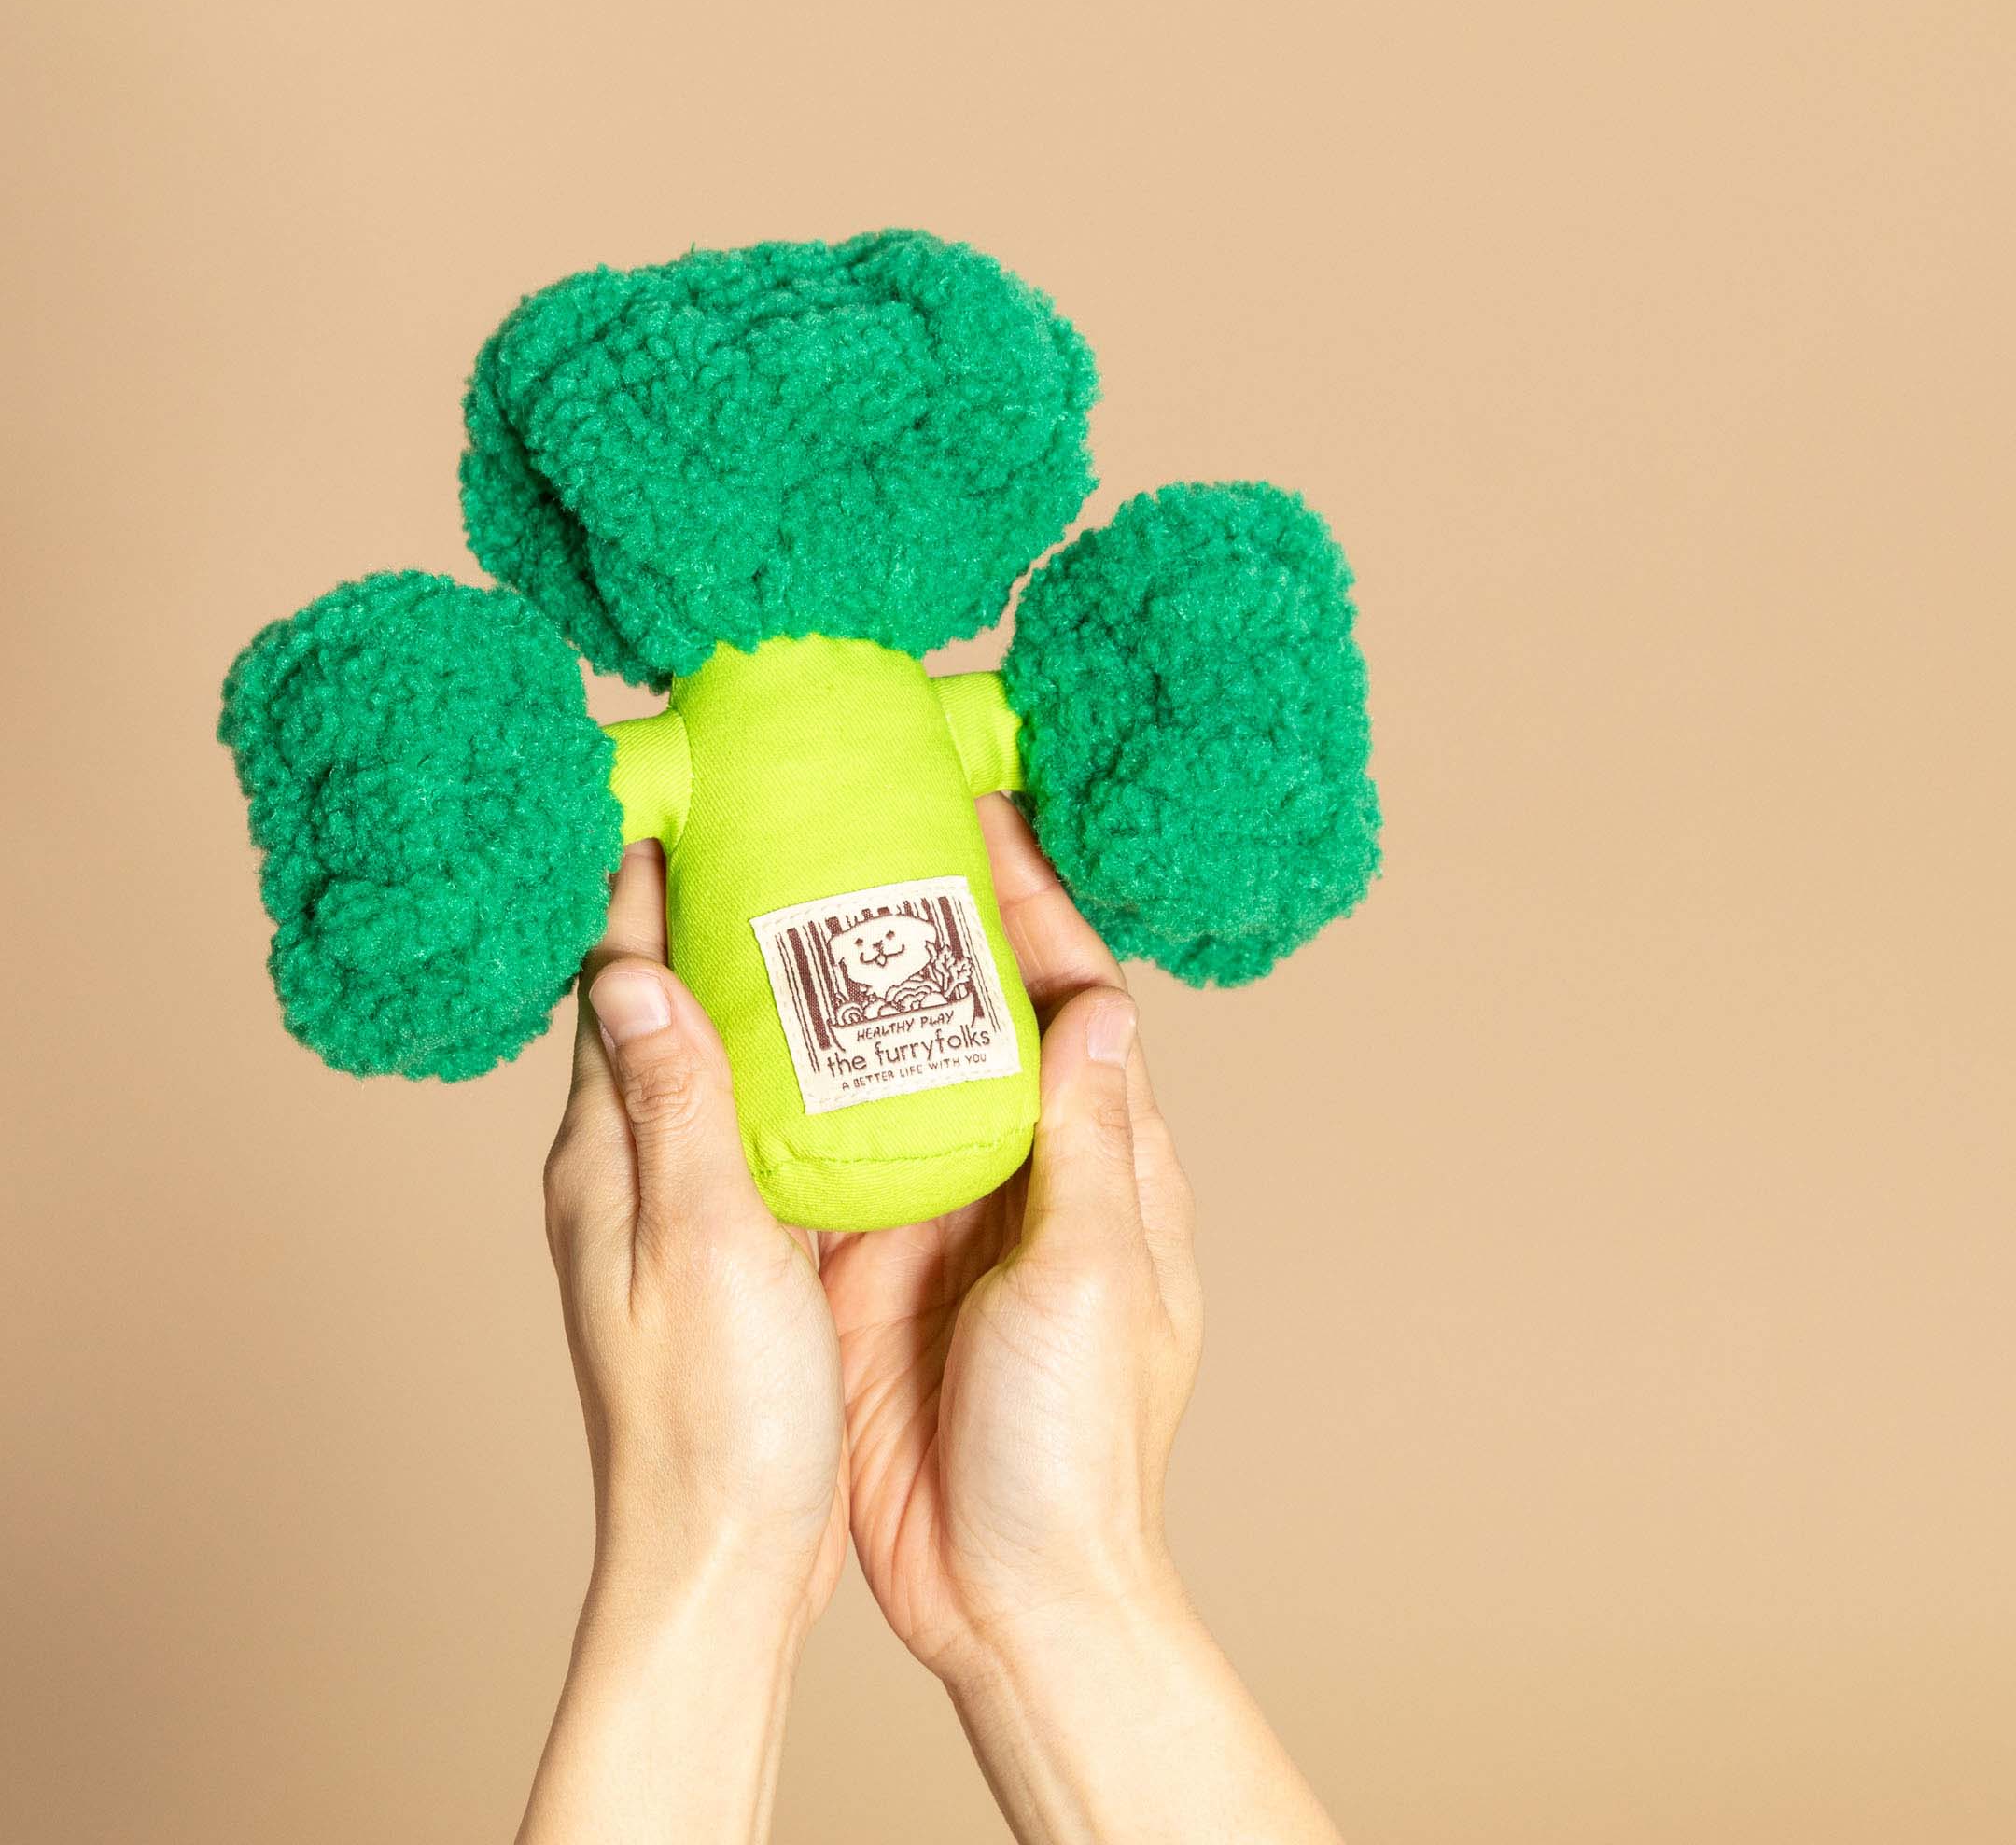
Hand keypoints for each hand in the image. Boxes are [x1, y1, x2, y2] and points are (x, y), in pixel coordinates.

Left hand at [520, 840, 846, 1842]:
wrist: (722, 1565)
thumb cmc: (714, 1424)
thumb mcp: (699, 1248)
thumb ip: (671, 1106)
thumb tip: (623, 967)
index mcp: (608, 1158)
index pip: (612, 981)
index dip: (641, 882)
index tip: (687, 791)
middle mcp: (626, 1171)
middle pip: (659, 1004)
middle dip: (702, 910)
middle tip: (778, 827)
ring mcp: (673, 1211)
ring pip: (709, 1059)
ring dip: (749, 981)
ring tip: (822, 905)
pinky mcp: (723, 1247)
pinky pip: (750, 1121)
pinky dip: (787, 1063)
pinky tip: (848, 1047)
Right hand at [821, 797, 1203, 1677]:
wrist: (1007, 1596)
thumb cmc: (1078, 1449)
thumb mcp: (1097, 1281)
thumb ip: (1091, 1142)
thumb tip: (1100, 1000)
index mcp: (1105, 1165)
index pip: (1075, 999)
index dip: (1033, 902)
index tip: (980, 812)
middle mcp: (1026, 1173)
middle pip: (981, 1014)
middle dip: (933, 921)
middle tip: (862, 829)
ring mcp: (943, 1214)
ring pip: (900, 1067)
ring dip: (858, 987)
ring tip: (789, 895)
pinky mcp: (868, 1260)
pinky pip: (833, 1146)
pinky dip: (801, 1084)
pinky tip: (745, 1026)